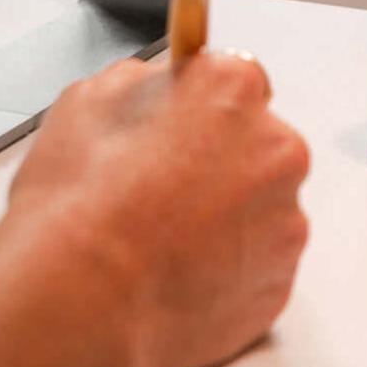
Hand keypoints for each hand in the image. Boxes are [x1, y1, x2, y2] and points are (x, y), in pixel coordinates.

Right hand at [5, 53, 310, 366]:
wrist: (85, 293)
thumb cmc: (83, 199)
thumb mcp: (89, 97)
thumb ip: (142, 83)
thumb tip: (157, 90)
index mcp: (231, 91)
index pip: (234, 74)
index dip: (197, 96)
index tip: (178, 110)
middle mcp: (274, 152)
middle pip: (255, 139)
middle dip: (216, 151)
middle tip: (157, 172)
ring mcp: (284, 223)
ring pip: (258, 202)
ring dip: (223, 208)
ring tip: (159, 225)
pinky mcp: (279, 284)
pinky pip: (257, 258)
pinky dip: (226, 257)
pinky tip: (174, 259)